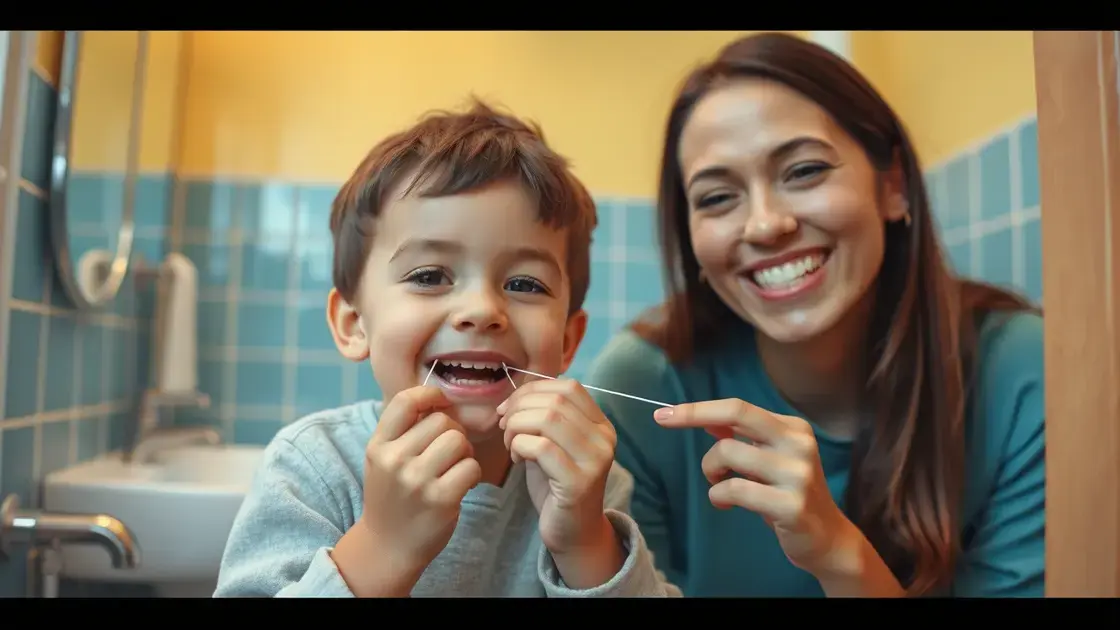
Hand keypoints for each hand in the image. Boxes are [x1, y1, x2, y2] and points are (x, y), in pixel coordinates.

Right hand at [360, 385, 481, 572]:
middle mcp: (395, 460)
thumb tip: (437, 398)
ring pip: (459, 440)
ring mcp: (417, 481)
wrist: (387, 546)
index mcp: (378, 446)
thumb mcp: (382, 460)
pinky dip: (472, 474)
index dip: (430, 394)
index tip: (441, 402)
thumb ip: (402, 431)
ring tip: (455, 468)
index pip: (405, 402)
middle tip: (449, 453)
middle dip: (453, 432)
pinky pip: (471, 467)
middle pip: (442, 421)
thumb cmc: (392, 496)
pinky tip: (461, 485)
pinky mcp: (441, 499)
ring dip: (465, 452)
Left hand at [496, 378, 617, 554]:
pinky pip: (541, 447)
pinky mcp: (579, 482)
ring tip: (510, 444)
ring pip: (547, 419)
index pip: (569, 387)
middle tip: (503, 426)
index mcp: (601, 425)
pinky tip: (517, 460)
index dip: (533, 389)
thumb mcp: (553, 444)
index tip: (509, 407)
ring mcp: (595, 460)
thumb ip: (543, 418)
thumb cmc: (557, 486)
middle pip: (556, 401)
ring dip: (517, 427)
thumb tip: (514, 397)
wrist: (573, 533)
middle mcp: (605, 439)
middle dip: (519, 408)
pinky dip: (519, 447)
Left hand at [654, 398, 855, 576]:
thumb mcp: (769, 460)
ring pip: (728, 453)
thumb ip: (743, 438)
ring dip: (711, 471)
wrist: (827, 539)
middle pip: (737, 414)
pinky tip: (724, 502)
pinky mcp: (791, 504)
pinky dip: (718, 495)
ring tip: (718, 484)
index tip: (664, 412)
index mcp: (793, 428)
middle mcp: (799, 444)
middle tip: (663, 422)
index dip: (699, 407)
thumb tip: (707, 418)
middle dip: (693, 414)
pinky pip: (735, 489)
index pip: (738, 407)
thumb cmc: (789, 495)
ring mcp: (797, 474)